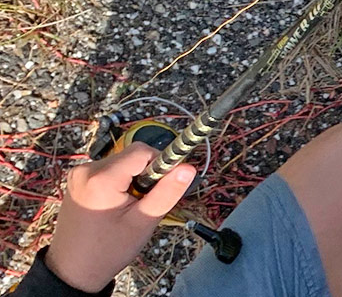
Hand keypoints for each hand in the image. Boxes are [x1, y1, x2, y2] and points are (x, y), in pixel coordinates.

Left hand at [47, 143, 195, 292]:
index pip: (142, 151)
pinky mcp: (77, 180)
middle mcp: (85, 169)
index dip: (160, 165)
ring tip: (129, 208)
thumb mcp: (144, 222)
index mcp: (101, 178)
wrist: (73, 269)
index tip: (164, 188)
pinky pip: (109, 171)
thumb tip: (189, 168)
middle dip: (146, 175)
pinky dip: (120, 183)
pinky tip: (116, 206)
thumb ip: (167, 192)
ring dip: (133, 180)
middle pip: (131, 157)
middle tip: (145, 203)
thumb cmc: (109, 249)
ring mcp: (78, 174)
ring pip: (121, 164)